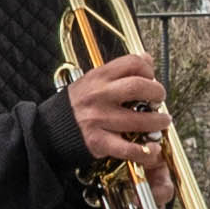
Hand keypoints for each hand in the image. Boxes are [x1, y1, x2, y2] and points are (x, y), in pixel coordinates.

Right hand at [63, 48, 167, 172]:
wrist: (48, 130)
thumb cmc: (75, 106)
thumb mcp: (92, 80)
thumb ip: (119, 70)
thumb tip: (147, 58)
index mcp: (98, 78)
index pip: (131, 63)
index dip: (148, 68)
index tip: (151, 77)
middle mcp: (99, 96)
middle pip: (138, 87)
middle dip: (157, 93)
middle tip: (159, 99)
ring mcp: (99, 119)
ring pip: (139, 119)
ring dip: (158, 122)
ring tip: (161, 122)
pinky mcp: (99, 141)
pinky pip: (128, 148)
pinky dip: (145, 150)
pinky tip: (151, 148)